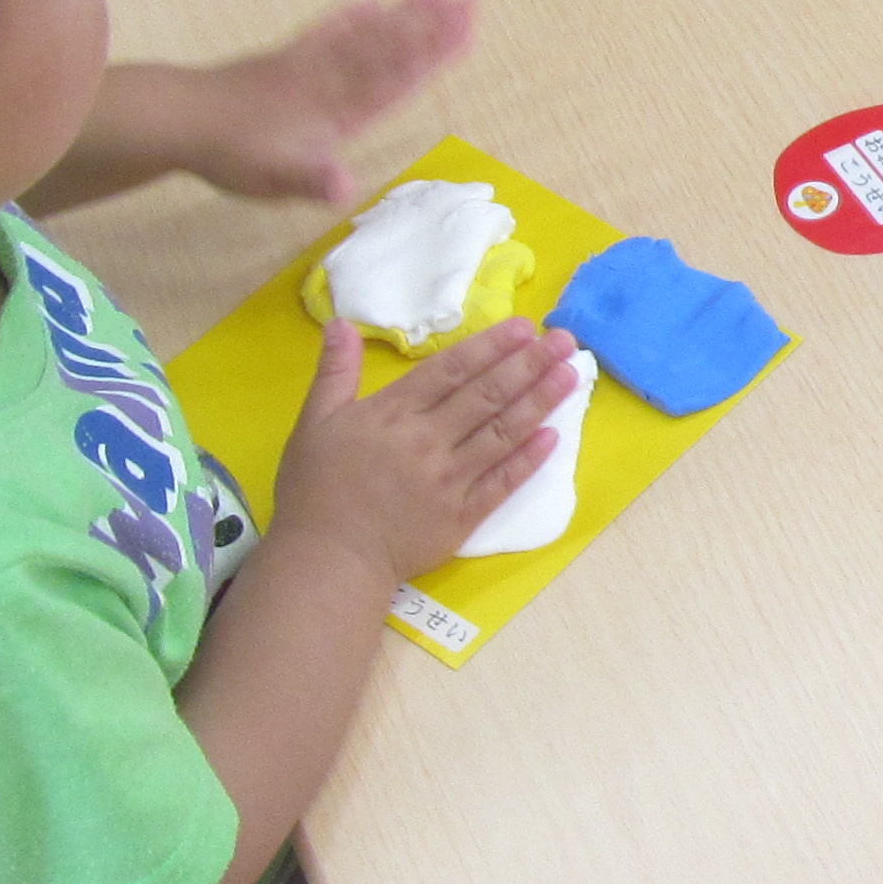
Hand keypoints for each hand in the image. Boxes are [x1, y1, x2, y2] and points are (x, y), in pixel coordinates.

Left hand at [174, 0, 475, 208]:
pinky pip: (324, 32)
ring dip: (401, 13)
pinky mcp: (285, 59)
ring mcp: (307, 65)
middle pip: (388, 48)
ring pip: (364, 35)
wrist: (179, 120)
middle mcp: (329, 79)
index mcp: (336, 109)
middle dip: (430, 26)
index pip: (394, 77)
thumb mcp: (275, 178)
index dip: (432, 54)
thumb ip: (313, 180)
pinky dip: (348, 17)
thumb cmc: (232, 155)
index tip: (466, 29)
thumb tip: (346, 189)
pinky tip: (367, 1)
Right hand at [275, 319, 574, 588]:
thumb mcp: (313, 422)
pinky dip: (529, 458)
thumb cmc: (315, 491)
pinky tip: (553, 436)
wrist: (327, 560)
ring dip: (539, 402)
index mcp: (393, 413)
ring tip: (569, 376)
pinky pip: (502, 482)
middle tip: (563, 341)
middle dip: (528, 364)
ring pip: (502, 432)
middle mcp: (428, 440)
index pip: (452, 370)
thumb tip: (342, 323)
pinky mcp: (462, 516)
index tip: (525, 328)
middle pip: (486, 395)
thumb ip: (335, 372)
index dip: (491, 346)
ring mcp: (450, 479)